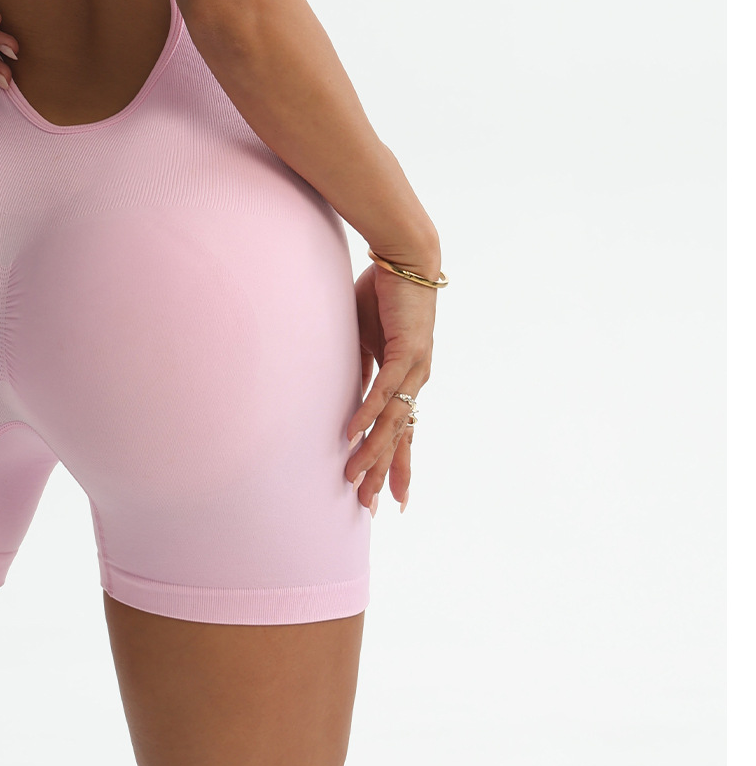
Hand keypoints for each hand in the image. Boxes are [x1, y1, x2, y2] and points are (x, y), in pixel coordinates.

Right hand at [344, 261, 436, 514]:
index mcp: (406, 377)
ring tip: (355, 477)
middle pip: (400, 436)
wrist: (406, 257)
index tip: (391, 496)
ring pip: (392, 420)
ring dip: (372, 451)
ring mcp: (414, 368)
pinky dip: (369, 412)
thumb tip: (350, 391)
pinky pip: (384, 388)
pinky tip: (355, 434)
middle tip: (371, 508)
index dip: (395, 462)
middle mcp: (415, 379)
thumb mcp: (367, 337)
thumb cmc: (384, 292)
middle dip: (385, 472)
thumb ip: (363, 366)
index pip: (401, 429)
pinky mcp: (406, 350)